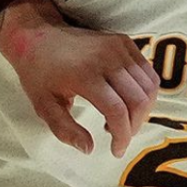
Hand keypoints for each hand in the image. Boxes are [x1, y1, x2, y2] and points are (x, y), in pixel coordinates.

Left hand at [0, 0, 159, 157]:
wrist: (38, 35)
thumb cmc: (39, 72)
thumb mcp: (43, 106)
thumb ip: (65, 130)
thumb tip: (89, 148)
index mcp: (84, 75)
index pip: (117, 111)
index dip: (122, 136)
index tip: (116, 151)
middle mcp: (106, 59)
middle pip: (138, 101)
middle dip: (134, 127)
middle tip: (120, 137)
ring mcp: (118, 47)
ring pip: (149, 87)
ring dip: (142, 111)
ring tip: (122, 119)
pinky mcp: (124, 41)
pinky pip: (148, 72)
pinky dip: (145, 92)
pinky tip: (127, 101)